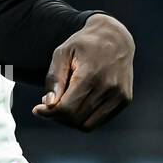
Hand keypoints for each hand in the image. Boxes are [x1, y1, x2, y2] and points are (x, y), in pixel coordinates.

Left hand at [32, 14, 133, 130]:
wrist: (116, 37)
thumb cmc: (84, 44)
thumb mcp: (62, 53)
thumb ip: (54, 78)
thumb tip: (49, 104)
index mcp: (90, 75)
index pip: (67, 108)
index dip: (49, 113)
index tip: (37, 109)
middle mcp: (108, 87)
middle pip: (76, 119)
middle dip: (57, 117)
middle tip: (48, 106)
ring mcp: (119, 95)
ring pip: (88, 125)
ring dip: (70, 121)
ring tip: (62, 105)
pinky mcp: (125, 99)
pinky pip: (100, 120)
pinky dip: (85, 118)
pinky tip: (77, 104)